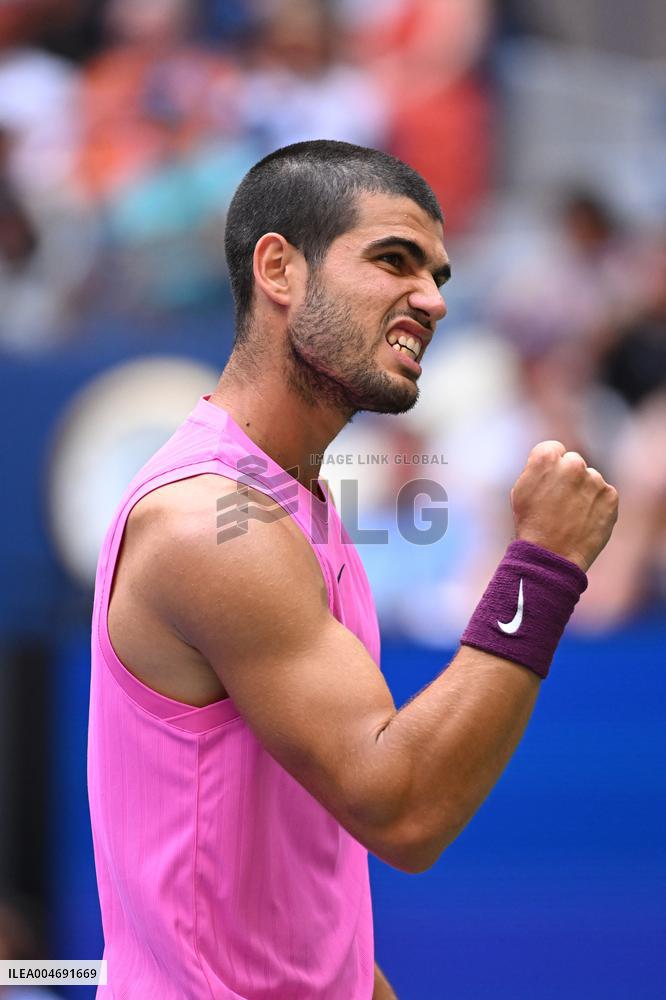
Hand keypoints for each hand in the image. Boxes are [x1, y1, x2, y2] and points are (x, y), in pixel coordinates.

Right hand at [510, 440, 618, 571]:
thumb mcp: (521, 490)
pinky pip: (604, 494)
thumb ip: (537, 469)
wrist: (551, 555)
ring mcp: (594, 479)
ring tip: (571, 515)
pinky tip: (584, 520)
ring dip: (583, 491)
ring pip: (590, 479)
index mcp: (546, 458)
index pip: (553, 448)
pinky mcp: (610, 496)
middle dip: (568, 476)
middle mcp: (573, 464)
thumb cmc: (530, 524)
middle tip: (559, 501)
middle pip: (573, 461)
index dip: (549, 467)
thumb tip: (552, 461)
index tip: (548, 482)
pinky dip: (597, 505)